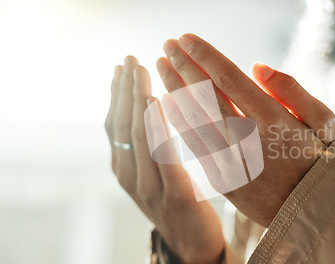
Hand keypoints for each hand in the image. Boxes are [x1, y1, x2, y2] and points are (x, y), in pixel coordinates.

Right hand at [105, 56, 223, 263]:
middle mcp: (131, 175)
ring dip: (137, 101)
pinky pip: (164, 155)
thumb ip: (149, 144)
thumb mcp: (156, 171)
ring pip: (138, 136)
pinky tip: (157, 104)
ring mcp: (150, 186)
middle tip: (131, 59)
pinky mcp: (176, 195)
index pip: (116, 124)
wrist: (192, 244)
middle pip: (123, 125)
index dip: (116, 94)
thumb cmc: (178, 201)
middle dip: (125, 90)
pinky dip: (157, 128)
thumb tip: (147, 106)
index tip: (121, 65)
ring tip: (140, 73)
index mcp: (125, 167)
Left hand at [156, 34, 334, 226]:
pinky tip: (166, 102)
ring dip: (173, 89)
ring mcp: (231, 160)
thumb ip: (292, 90)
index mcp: (273, 119)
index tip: (186, 38)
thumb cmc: (322, 161)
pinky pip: (192, 145)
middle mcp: (246, 138)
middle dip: (183, 65)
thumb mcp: (323, 121)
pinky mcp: (222, 179)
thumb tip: (257, 66)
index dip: (204, 56)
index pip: (228, 79)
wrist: (315, 213)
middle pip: (205, 95)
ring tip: (160, 66)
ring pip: (193, 118)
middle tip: (167, 44)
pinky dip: (178, 121)